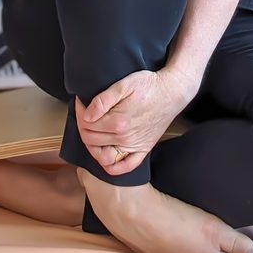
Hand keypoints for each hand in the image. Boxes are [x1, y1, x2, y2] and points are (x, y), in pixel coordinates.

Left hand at [74, 67, 193, 175]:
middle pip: (91, 140)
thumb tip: (86, 115)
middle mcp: (124, 138)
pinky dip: (111, 166)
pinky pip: (124, 167)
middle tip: (84, 114)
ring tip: (91, 132)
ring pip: (102, 156)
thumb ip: (102, 101)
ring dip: (91, 147)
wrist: (172, 92)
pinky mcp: (143, 150)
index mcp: (117, 122)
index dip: (80, 112)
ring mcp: (134, 146)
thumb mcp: (124, 85)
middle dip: (82, 127)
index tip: (81, 103)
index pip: (87, 124)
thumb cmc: (149, 86)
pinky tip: (106, 155)